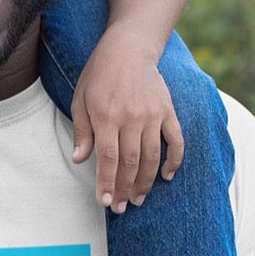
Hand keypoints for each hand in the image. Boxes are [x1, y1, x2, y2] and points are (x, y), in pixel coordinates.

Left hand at [70, 33, 183, 212]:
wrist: (129, 48)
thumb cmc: (99, 74)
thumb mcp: (81, 98)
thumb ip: (82, 131)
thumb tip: (79, 160)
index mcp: (106, 115)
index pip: (107, 158)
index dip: (106, 183)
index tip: (104, 202)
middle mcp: (131, 118)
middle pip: (129, 162)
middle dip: (124, 188)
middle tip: (120, 207)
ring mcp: (152, 115)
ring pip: (151, 157)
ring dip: (145, 182)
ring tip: (138, 199)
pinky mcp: (167, 111)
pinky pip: (176, 141)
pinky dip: (174, 160)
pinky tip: (166, 176)